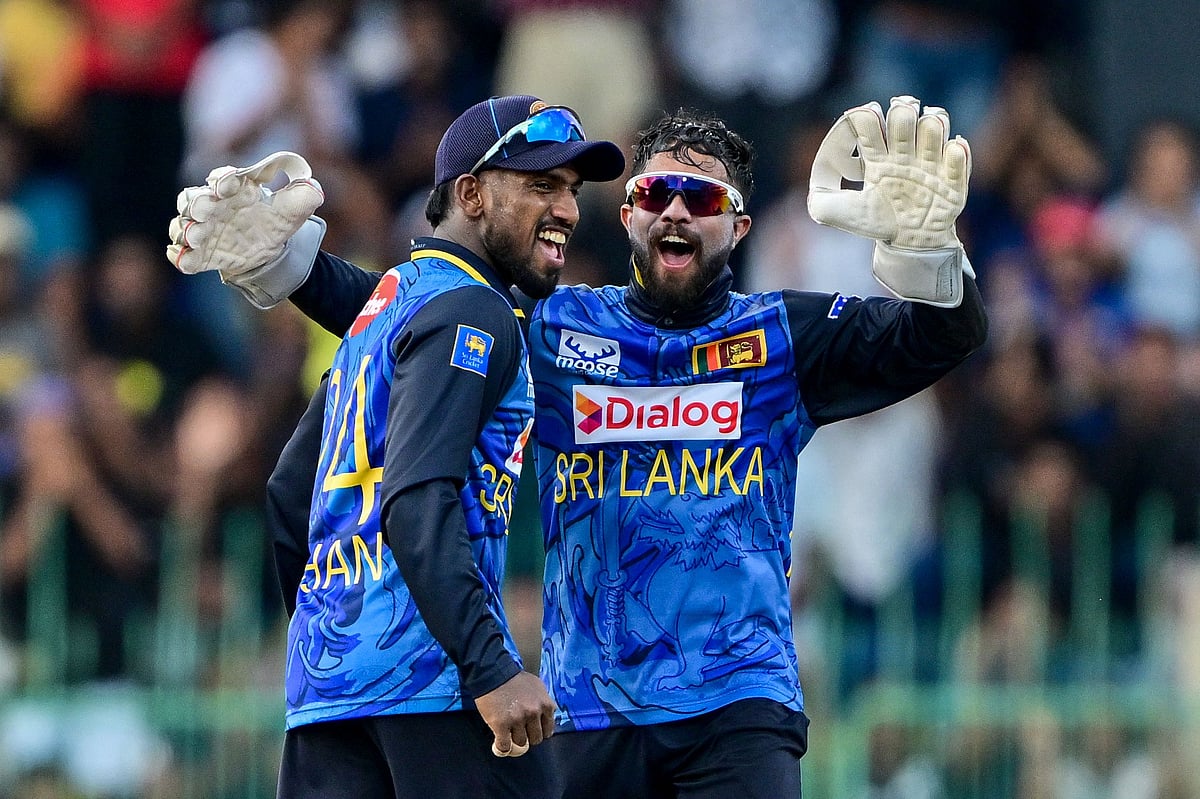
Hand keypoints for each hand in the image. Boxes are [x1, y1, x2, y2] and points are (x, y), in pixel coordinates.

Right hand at [166, 151, 323, 277]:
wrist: (271, 253)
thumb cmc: (276, 222)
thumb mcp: (295, 209)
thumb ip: (304, 195)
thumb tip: (314, 187)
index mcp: (233, 190)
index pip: (222, 179)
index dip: (222, 179)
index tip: (228, 183)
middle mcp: (212, 207)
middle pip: (193, 200)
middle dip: (197, 204)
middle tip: (206, 211)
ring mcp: (203, 231)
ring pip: (183, 226)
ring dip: (186, 230)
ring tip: (197, 236)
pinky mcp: (201, 255)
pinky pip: (183, 256)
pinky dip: (180, 257)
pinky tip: (182, 257)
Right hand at [474, 671, 556, 757]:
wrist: (492, 673)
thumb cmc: (514, 679)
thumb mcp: (537, 687)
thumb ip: (543, 702)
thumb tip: (546, 717)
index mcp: (545, 704)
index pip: (548, 730)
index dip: (540, 731)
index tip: (533, 730)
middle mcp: (534, 713)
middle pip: (536, 738)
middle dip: (528, 736)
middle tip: (520, 730)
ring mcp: (518, 720)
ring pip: (521, 742)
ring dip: (514, 739)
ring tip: (508, 731)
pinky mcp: (501, 725)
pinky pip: (505, 746)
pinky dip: (502, 747)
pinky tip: (499, 741)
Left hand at [808, 95, 972, 305]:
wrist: (908, 243)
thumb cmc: (875, 221)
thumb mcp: (838, 213)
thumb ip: (820, 198)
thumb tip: (817, 181)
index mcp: (876, 155)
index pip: (868, 120)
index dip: (865, 115)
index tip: (864, 124)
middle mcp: (904, 152)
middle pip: (903, 113)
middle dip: (900, 112)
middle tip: (896, 128)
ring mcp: (930, 162)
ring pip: (934, 123)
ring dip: (930, 125)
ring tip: (925, 140)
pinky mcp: (952, 179)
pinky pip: (958, 154)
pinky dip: (955, 151)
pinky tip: (950, 154)